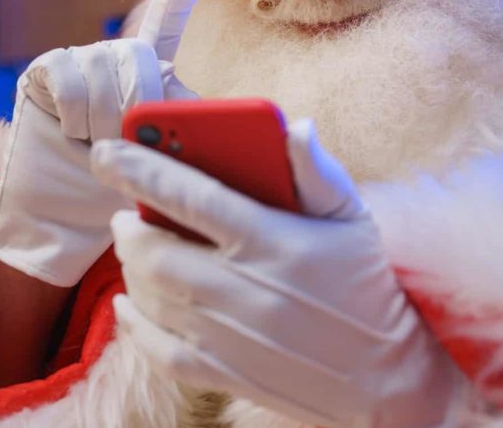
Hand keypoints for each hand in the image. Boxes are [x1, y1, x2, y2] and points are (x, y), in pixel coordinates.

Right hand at [0, 0, 206, 287]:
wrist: (67, 220)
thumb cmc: (120, 192)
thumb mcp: (166, 162)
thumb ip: (186, 131)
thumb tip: (220, 122)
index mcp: (149, 73)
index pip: (166, 22)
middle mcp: (115, 57)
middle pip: (140, 55)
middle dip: (138, 105)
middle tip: (126, 145)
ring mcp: (79, 60)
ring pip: (103, 69)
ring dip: (103, 120)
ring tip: (95, 147)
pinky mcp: (45, 68)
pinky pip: (69, 76)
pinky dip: (74, 112)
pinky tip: (69, 132)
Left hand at [90, 120, 458, 426]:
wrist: (396, 377)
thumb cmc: (369, 284)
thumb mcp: (355, 219)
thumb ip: (317, 172)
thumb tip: (295, 126)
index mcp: (276, 241)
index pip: (192, 196)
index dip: (141, 168)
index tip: (106, 152)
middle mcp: (248, 290)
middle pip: (157, 250)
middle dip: (128, 226)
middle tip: (124, 213)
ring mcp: (235, 337)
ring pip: (153, 296)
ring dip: (131, 268)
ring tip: (135, 249)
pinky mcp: (229, 373)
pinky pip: (161, 349)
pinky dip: (135, 323)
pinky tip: (131, 303)